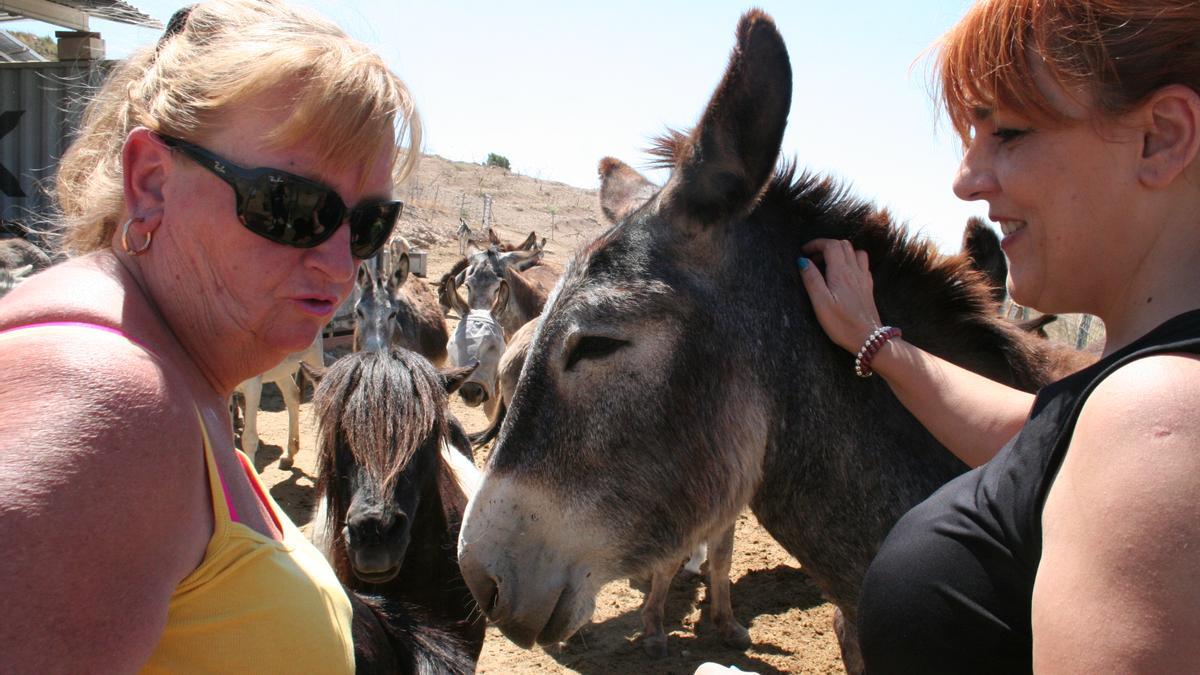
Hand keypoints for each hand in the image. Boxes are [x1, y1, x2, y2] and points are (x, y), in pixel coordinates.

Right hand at [797, 238, 881, 353]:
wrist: (868, 338)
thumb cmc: (842, 323)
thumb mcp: (820, 303)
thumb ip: (811, 279)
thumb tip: (803, 261)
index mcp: (840, 273)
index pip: (830, 245)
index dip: (816, 244)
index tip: (804, 251)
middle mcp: (854, 271)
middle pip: (843, 245)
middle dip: (826, 246)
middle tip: (813, 259)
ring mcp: (863, 278)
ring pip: (855, 252)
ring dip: (841, 251)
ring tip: (829, 264)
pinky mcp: (868, 287)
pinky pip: (862, 264)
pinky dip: (852, 261)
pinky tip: (845, 273)